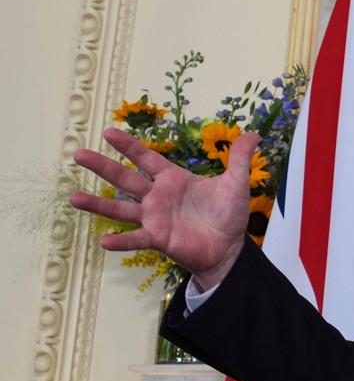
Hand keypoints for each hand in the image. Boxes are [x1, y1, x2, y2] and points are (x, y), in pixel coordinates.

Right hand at [68, 127, 256, 288]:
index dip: (129, 146)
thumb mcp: (236, 184)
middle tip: (78, 154)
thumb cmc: (228, 216)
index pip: (146, 158)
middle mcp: (158, 197)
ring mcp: (154, 218)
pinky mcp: (158, 239)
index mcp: (173, 180)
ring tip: (73, 198)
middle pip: (125, 179)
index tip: (108, 132)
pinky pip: (137, 239)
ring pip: (121, 210)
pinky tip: (104, 242)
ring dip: (98, 205)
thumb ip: (239, 159)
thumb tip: (253, 134)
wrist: (230, 248)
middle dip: (103, 167)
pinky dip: (122, 241)